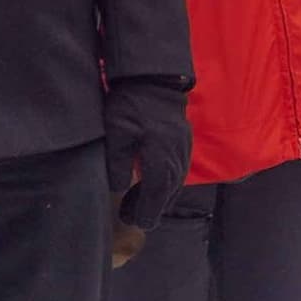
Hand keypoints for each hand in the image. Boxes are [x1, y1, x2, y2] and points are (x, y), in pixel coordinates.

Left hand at [102, 75, 193, 232]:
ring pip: (175, 181)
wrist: (154, 76)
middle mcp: (177, 156)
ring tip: (140, 204)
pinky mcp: (184, 140)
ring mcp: (183, 148)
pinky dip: (166, 182)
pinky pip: (178, 169)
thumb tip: (118, 187)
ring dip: (160, 196)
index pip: (157, 193)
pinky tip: (154, 183)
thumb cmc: (131, 103)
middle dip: (153, 207)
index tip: (140, 224)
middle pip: (168, 190)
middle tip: (133, 218)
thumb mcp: (116, 132)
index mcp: (161, 157)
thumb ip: (117, 162)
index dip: (148, 211)